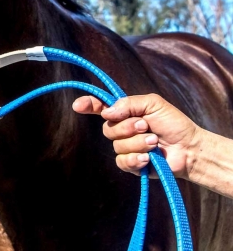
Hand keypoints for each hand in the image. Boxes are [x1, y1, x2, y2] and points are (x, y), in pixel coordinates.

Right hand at [73, 93, 201, 178]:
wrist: (190, 149)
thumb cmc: (174, 124)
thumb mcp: (153, 104)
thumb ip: (129, 103)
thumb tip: (106, 113)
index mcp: (125, 113)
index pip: (100, 108)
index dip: (88, 105)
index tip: (78, 106)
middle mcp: (122, 129)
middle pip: (107, 129)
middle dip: (127, 127)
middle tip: (146, 126)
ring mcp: (126, 148)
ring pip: (117, 146)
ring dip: (138, 143)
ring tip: (155, 142)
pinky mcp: (132, 164)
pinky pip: (122, 162)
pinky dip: (135, 158)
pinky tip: (148, 158)